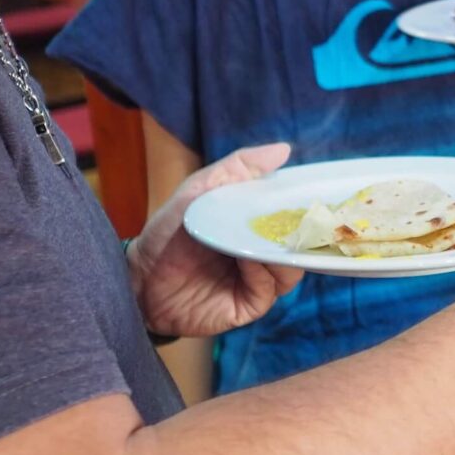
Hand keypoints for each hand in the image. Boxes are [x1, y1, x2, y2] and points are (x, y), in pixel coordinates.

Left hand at [126, 143, 303, 337]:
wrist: (137, 278)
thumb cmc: (168, 232)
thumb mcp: (200, 189)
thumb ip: (238, 167)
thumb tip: (284, 149)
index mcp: (257, 226)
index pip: (295, 218)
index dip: (307, 208)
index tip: (316, 196)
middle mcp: (263, 255)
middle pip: (299, 246)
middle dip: (304, 233)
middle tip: (305, 220)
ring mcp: (257, 281)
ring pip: (291, 270)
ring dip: (283, 253)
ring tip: (270, 238)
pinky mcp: (247, 305)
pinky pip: (269, 289)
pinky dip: (264, 273)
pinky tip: (249, 259)